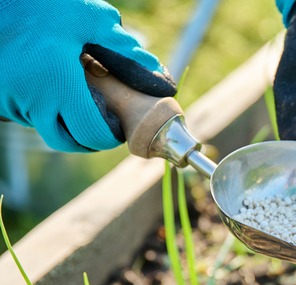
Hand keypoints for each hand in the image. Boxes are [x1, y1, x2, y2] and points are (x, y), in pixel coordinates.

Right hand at [0, 0, 175, 151]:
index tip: (118, 125)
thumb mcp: (91, 20)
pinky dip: (40, 108)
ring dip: (62, 120)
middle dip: (88, 137)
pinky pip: (24, 113)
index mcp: (58, 86)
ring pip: (43, 127)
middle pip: (66, 141)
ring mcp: (8, 101)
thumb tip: (161, 80)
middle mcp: (29, 100)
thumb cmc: (42, 5)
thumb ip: (126, 52)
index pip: (90, 134)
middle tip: (102, 121)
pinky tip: (49, 85)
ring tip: (75, 95)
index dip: (109, 136)